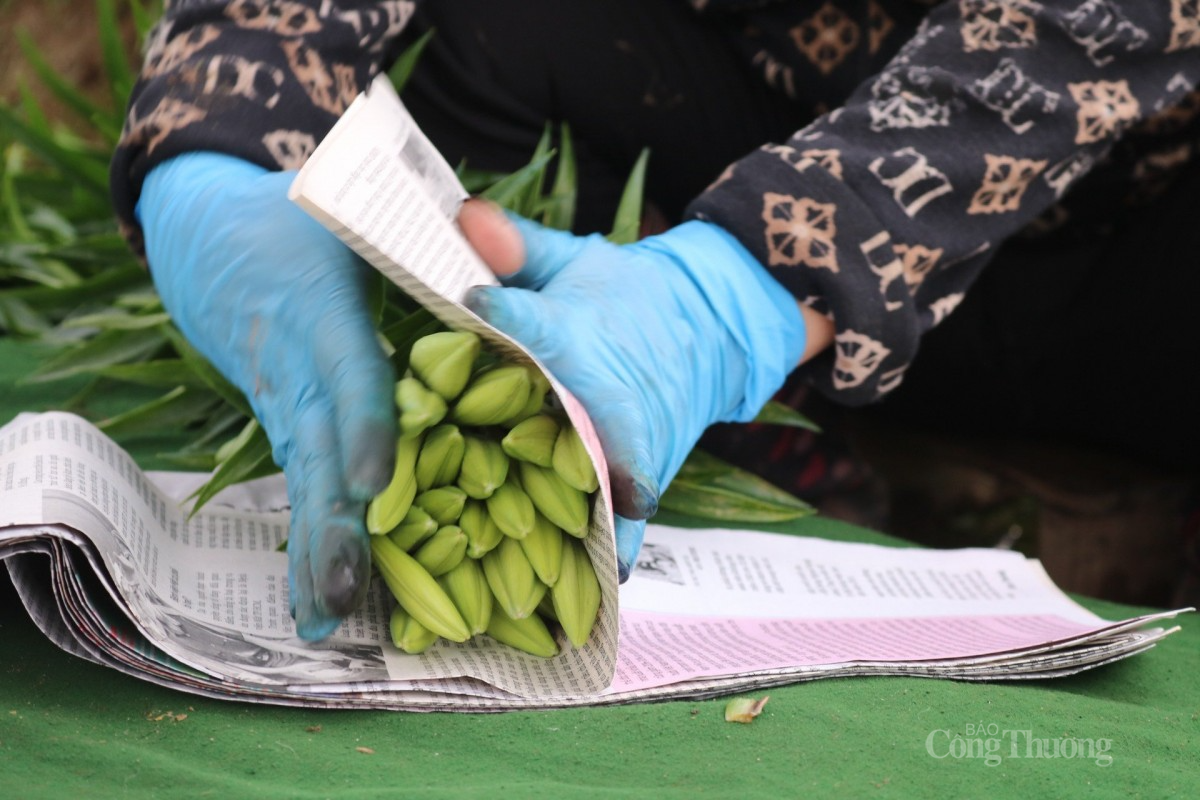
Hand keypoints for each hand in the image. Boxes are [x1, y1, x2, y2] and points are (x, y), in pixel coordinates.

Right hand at [138, 152, 396, 640]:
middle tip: (344, 592)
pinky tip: (317, 606)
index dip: (362, 428)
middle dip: (331, 525)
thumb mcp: (350, 208)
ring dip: (313, 554)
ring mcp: (286, 409)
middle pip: (316, 454)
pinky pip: (301, 491)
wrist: (211, 241)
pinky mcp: (287, 430)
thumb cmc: (299, 219)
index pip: (348, 376)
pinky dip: (307, 547)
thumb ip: (415, 222)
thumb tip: (481, 225)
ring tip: (324, 620)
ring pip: (302, 485)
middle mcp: (299, 372)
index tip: (375, 481)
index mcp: (322, 313)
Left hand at [461, 213, 806, 579]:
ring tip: (556, 561)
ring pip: (609, 479)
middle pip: (580, 418)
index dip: (509, 312)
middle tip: (507, 475)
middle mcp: (608, 388)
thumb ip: (518, 246)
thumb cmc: (622, 296)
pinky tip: (598, 588)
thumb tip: (464, 213)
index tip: (476, 304)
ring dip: (586, 513)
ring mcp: (635, 436)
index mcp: (581, 329)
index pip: (541, 318)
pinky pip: (631, 514)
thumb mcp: (574, 261)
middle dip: (553, 440)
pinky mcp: (650, 469)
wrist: (710, 324)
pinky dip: (618, 547)